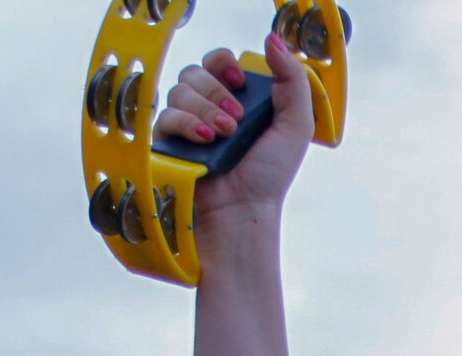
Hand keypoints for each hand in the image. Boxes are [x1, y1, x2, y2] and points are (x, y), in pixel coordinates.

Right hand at [153, 35, 313, 219]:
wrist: (243, 210)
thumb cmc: (269, 173)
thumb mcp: (296, 124)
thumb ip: (292, 79)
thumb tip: (272, 39)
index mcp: (236, 98)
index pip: (217, 61)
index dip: (223, 62)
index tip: (239, 80)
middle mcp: (209, 107)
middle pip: (195, 72)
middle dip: (216, 91)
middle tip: (236, 119)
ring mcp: (186, 124)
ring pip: (179, 90)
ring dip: (205, 109)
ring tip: (225, 134)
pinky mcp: (168, 142)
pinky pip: (165, 115)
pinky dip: (187, 124)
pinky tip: (205, 140)